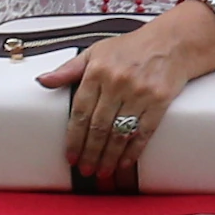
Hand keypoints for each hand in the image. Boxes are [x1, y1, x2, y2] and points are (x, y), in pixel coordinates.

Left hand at [52, 6, 214, 193]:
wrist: (171, 42)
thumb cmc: (131, 48)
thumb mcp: (96, 52)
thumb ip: (68, 69)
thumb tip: (43, 81)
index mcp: (98, 71)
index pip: (80, 111)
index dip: (74, 138)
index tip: (70, 156)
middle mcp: (117, 82)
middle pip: (99, 127)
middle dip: (90, 152)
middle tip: (85, 169)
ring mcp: (139, 93)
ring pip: (119, 133)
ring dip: (109, 157)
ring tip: (102, 171)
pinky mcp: (159, 101)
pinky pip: (143, 132)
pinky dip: (133, 151)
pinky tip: (125, 162)